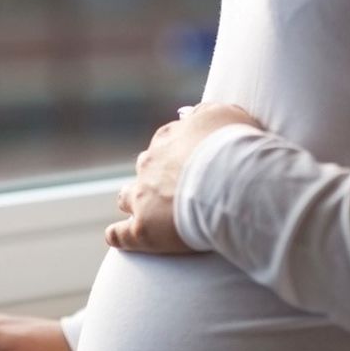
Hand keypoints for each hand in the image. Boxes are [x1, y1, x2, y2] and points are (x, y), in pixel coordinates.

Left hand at [106, 101, 261, 254]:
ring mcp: (143, 196)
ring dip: (133, 202)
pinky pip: (121, 234)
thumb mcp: (224, 115)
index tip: (186, 163)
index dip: (174, 154)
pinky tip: (116, 237)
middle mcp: (150, 164)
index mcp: (168, 138)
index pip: (163, 143)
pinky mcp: (143, 228)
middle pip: (145, 169)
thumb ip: (203, 113)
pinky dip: (118, 235)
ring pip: (127, 197)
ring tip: (145, 212)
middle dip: (154, 177)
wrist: (232, 179)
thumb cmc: (233, 146)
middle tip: (174, 189)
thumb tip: (186, 114)